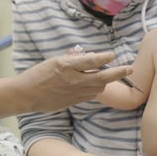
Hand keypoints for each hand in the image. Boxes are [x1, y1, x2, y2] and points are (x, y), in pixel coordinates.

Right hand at [17, 51, 131, 112]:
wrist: (27, 94)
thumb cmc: (38, 74)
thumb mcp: (54, 60)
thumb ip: (72, 59)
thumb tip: (88, 56)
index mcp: (67, 65)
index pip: (92, 60)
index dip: (105, 57)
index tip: (112, 54)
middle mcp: (73, 79)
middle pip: (102, 76)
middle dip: (118, 72)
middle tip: (129, 68)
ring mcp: (74, 92)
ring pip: (99, 87)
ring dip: (106, 80)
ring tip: (109, 75)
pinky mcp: (74, 101)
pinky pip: (91, 94)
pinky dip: (96, 88)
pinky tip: (96, 84)